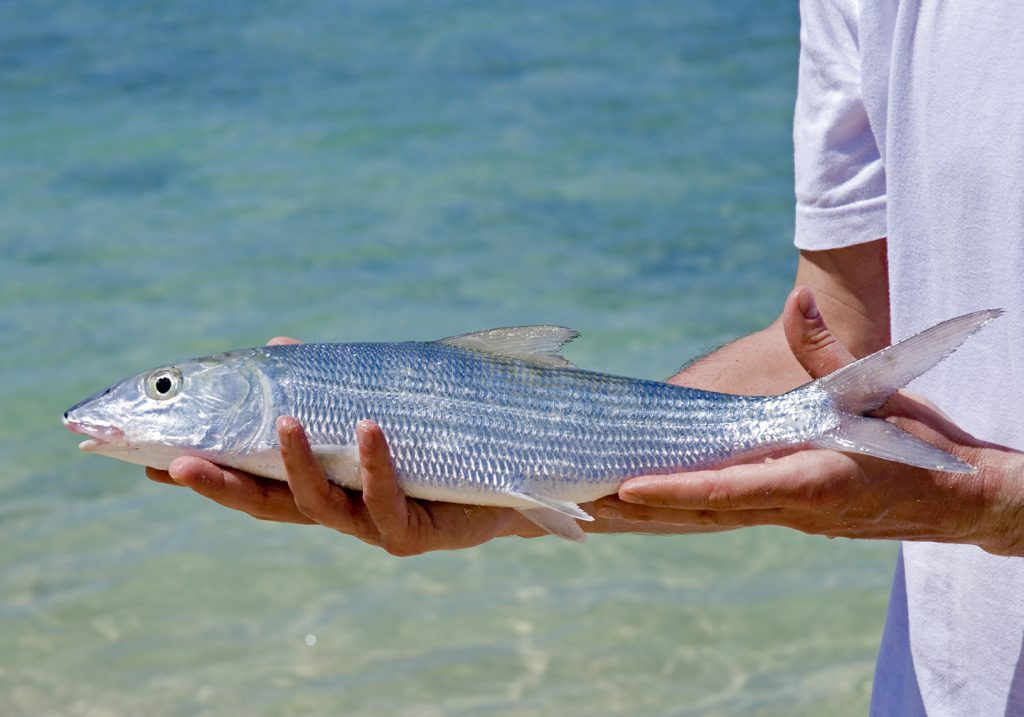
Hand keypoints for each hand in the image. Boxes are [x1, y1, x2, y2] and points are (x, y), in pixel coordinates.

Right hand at [146, 337, 541, 554]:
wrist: (510, 477)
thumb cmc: (436, 440)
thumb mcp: (377, 404)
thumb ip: (328, 384)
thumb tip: (278, 344)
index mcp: (325, 484)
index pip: (252, 480)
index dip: (205, 474)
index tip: (150, 460)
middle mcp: (340, 510)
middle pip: (269, 503)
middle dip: (222, 485)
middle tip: (175, 462)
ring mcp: (375, 526)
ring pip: (321, 504)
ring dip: (297, 462)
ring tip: (283, 419)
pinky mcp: (416, 533)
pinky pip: (388, 499)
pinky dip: (375, 463)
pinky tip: (367, 426)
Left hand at [595, 288, 1023, 555]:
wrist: (963, 499)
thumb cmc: (923, 442)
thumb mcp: (880, 389)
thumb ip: (829, 350)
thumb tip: (799, 299)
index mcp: (812, 479)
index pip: (730, 488)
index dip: (677, 489)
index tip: (627, 489)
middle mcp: (791, 507)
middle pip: (701, 511)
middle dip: (639, 510)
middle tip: (577, 505)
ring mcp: (787, 517)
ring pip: (705, 517)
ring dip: (650, 516)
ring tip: (590, 510)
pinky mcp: (788, 515)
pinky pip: (722, 513)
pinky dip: (680, 509)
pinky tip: (645, 506)